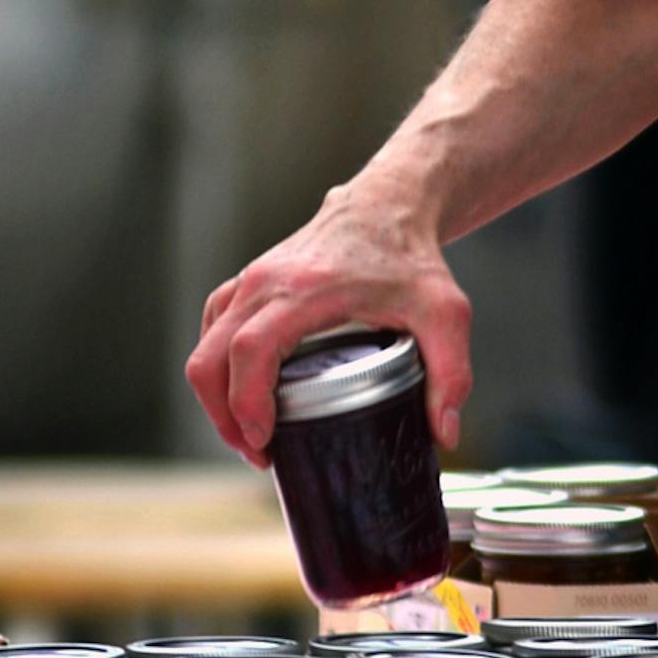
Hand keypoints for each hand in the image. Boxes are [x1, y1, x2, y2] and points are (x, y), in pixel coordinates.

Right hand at [184, 179, 472, 465]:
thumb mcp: (446, 313)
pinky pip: (212, 329)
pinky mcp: (248, 282)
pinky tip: (242, 393)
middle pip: (211, 357)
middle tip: (258, 452)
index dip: (247, 404)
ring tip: (251, 432)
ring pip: (205, 346)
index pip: (252, 351)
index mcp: (306, 290)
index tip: (264, 442)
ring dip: (215, 396)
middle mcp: (266, 282)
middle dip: (224, 416)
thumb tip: (444, 433)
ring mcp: (251, 279)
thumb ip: (452, 373)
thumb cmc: (412, 257)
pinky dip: (217, 367)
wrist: (387, 205)